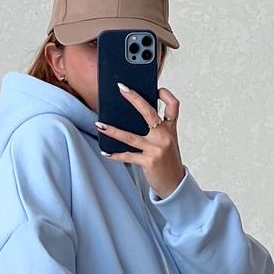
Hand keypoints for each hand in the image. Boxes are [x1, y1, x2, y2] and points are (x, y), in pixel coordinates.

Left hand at [95, 83, 183, 198]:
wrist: (174, 184)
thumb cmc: (167, 161)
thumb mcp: (167, 142)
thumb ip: (156, 129)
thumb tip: (131, 117)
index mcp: (171, 129)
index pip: (173, 105)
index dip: (166, 94)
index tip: (156, 88)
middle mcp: (165, 136)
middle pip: (149, 112)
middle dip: (134, 98)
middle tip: (122, 89)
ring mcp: (156, 149)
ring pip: (130, 136)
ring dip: (112, 130)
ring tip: (99, 125)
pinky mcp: (149, 161)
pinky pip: (127, 155)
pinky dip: (115, 154)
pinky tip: (105, 151)